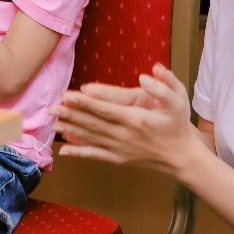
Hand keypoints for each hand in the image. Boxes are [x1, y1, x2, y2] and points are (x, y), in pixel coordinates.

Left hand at [54, 63, 203, 176]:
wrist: (182, 156)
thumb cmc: (178, 125)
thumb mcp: (179, 101)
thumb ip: (165, 86)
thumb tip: (146, 75)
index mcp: (136, 119)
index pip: (105, 109)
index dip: (85, 103)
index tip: (68, 96)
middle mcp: (124, 135)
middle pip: (93, 123)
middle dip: (71, 115)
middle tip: (51, 107)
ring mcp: (120, 149)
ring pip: (91, 138)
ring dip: (71, 130)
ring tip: (53, 123)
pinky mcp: (119, 158)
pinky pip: (96, 155)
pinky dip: (79, 152)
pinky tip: (64, 151)